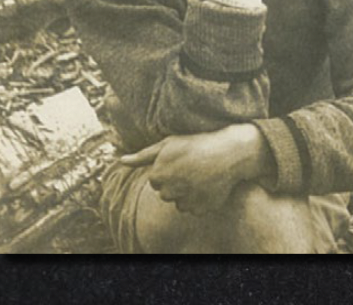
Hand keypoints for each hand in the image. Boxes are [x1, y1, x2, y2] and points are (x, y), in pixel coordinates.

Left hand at [122, 124, 272, 215]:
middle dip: (177, 183)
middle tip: (193, 168)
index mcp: (158, 174)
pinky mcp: (201, 208)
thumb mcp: (169, 144)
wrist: (231, 151)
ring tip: (201, 176)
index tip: (183, 160)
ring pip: (179, 203)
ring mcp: (185, 200)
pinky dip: (200, 200)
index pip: (156, 180)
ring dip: (187, 193)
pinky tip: (208, 185)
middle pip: (166, 193)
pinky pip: (194, 209)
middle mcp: (169, 190)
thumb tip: (121, 161)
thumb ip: (143, 155)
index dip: (169, 169)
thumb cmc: (197, 144)